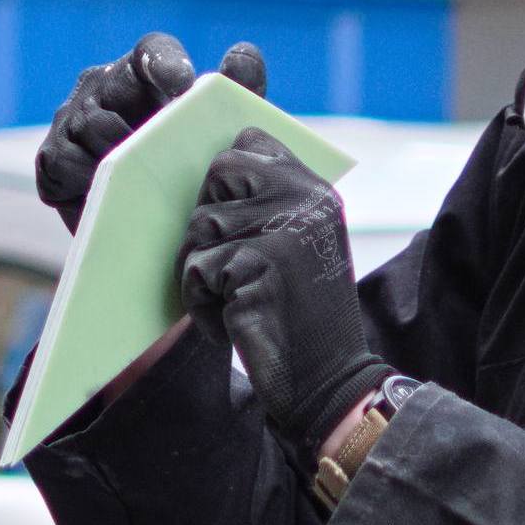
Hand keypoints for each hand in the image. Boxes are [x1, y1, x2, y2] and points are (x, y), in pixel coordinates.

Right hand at [35, 37, 267, 232]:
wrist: (151, 220)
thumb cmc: (187, 162)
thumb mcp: (219, 127)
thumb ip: (238, 88)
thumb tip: (243, 53)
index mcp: (143, 72)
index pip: (152, 50)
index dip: (165, 62)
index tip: (185, 85)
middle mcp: (101, 88)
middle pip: (108, 90)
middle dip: (137, 123)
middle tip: (163, 152)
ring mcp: (71, 121)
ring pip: (88, 126)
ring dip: (116, 153)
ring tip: (143, 178)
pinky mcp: (52, 161)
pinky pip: (61, 164)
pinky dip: (86, 178)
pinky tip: (111, 193)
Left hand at [177, 128, 388, 462]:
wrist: (328, 381)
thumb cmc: (301, 316)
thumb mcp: (300, 246)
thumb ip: (268, 204)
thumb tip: (204, 176)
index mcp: (316, 191)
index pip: (250, 143)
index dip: (228, 179)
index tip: (237, 224)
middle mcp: (304, 200)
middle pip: (218, 173)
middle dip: (211, 223)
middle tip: (236, 269)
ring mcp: (282, 230)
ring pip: (200, 225)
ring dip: (205, 272)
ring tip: (239, 300)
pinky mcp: (256, 265)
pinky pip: (196, 269)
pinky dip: (203, 305)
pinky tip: (234, 323)